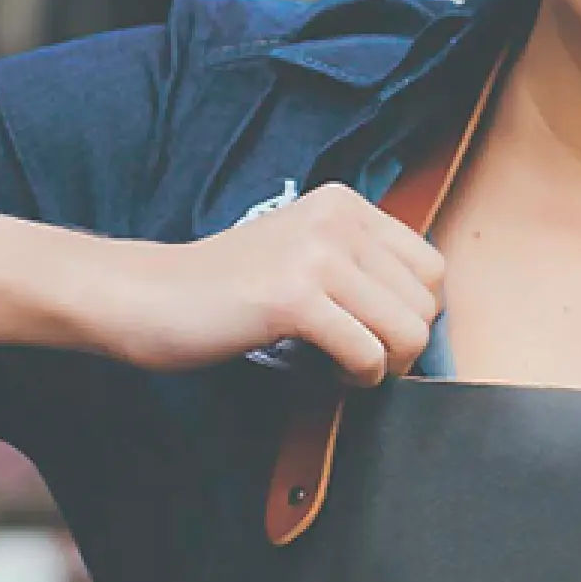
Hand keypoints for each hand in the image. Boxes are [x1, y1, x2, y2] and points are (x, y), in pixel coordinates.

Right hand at [92, 183, 443, 385]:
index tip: (380, 334)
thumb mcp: (303, 251)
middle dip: (403, 346)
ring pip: (406, 330)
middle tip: (362, 360)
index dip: (415, 313)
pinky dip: (357, 377)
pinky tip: (328, 374)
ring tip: (346, 367)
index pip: (432, 266)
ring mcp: (315, 254)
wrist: (148, 296)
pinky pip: (367, 352)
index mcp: (344, 204)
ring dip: (384, 366)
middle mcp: (336, 219)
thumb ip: (359, 264)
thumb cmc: (226, 289)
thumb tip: (426, 314)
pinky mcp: (293, 297)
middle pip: (426, 301)